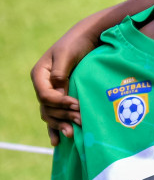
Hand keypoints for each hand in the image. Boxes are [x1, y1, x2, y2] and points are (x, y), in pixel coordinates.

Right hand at [32, 27, 99, 145]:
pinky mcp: (61, 97)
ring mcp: (51, 92)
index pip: (45, 95)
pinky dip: (55, 127)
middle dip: (63, 115)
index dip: (59, 102)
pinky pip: (54, 115)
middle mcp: (43, 85)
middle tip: (80, 120)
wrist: (87, 38)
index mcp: (40, 74)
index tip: (75, 103)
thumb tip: (56, 86)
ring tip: (71, 134)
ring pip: (51, 114)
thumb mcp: (67, 54)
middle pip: (47, 107)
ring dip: (60, 124)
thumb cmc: (77, 43)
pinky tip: (57, 141)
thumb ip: (60, 71)